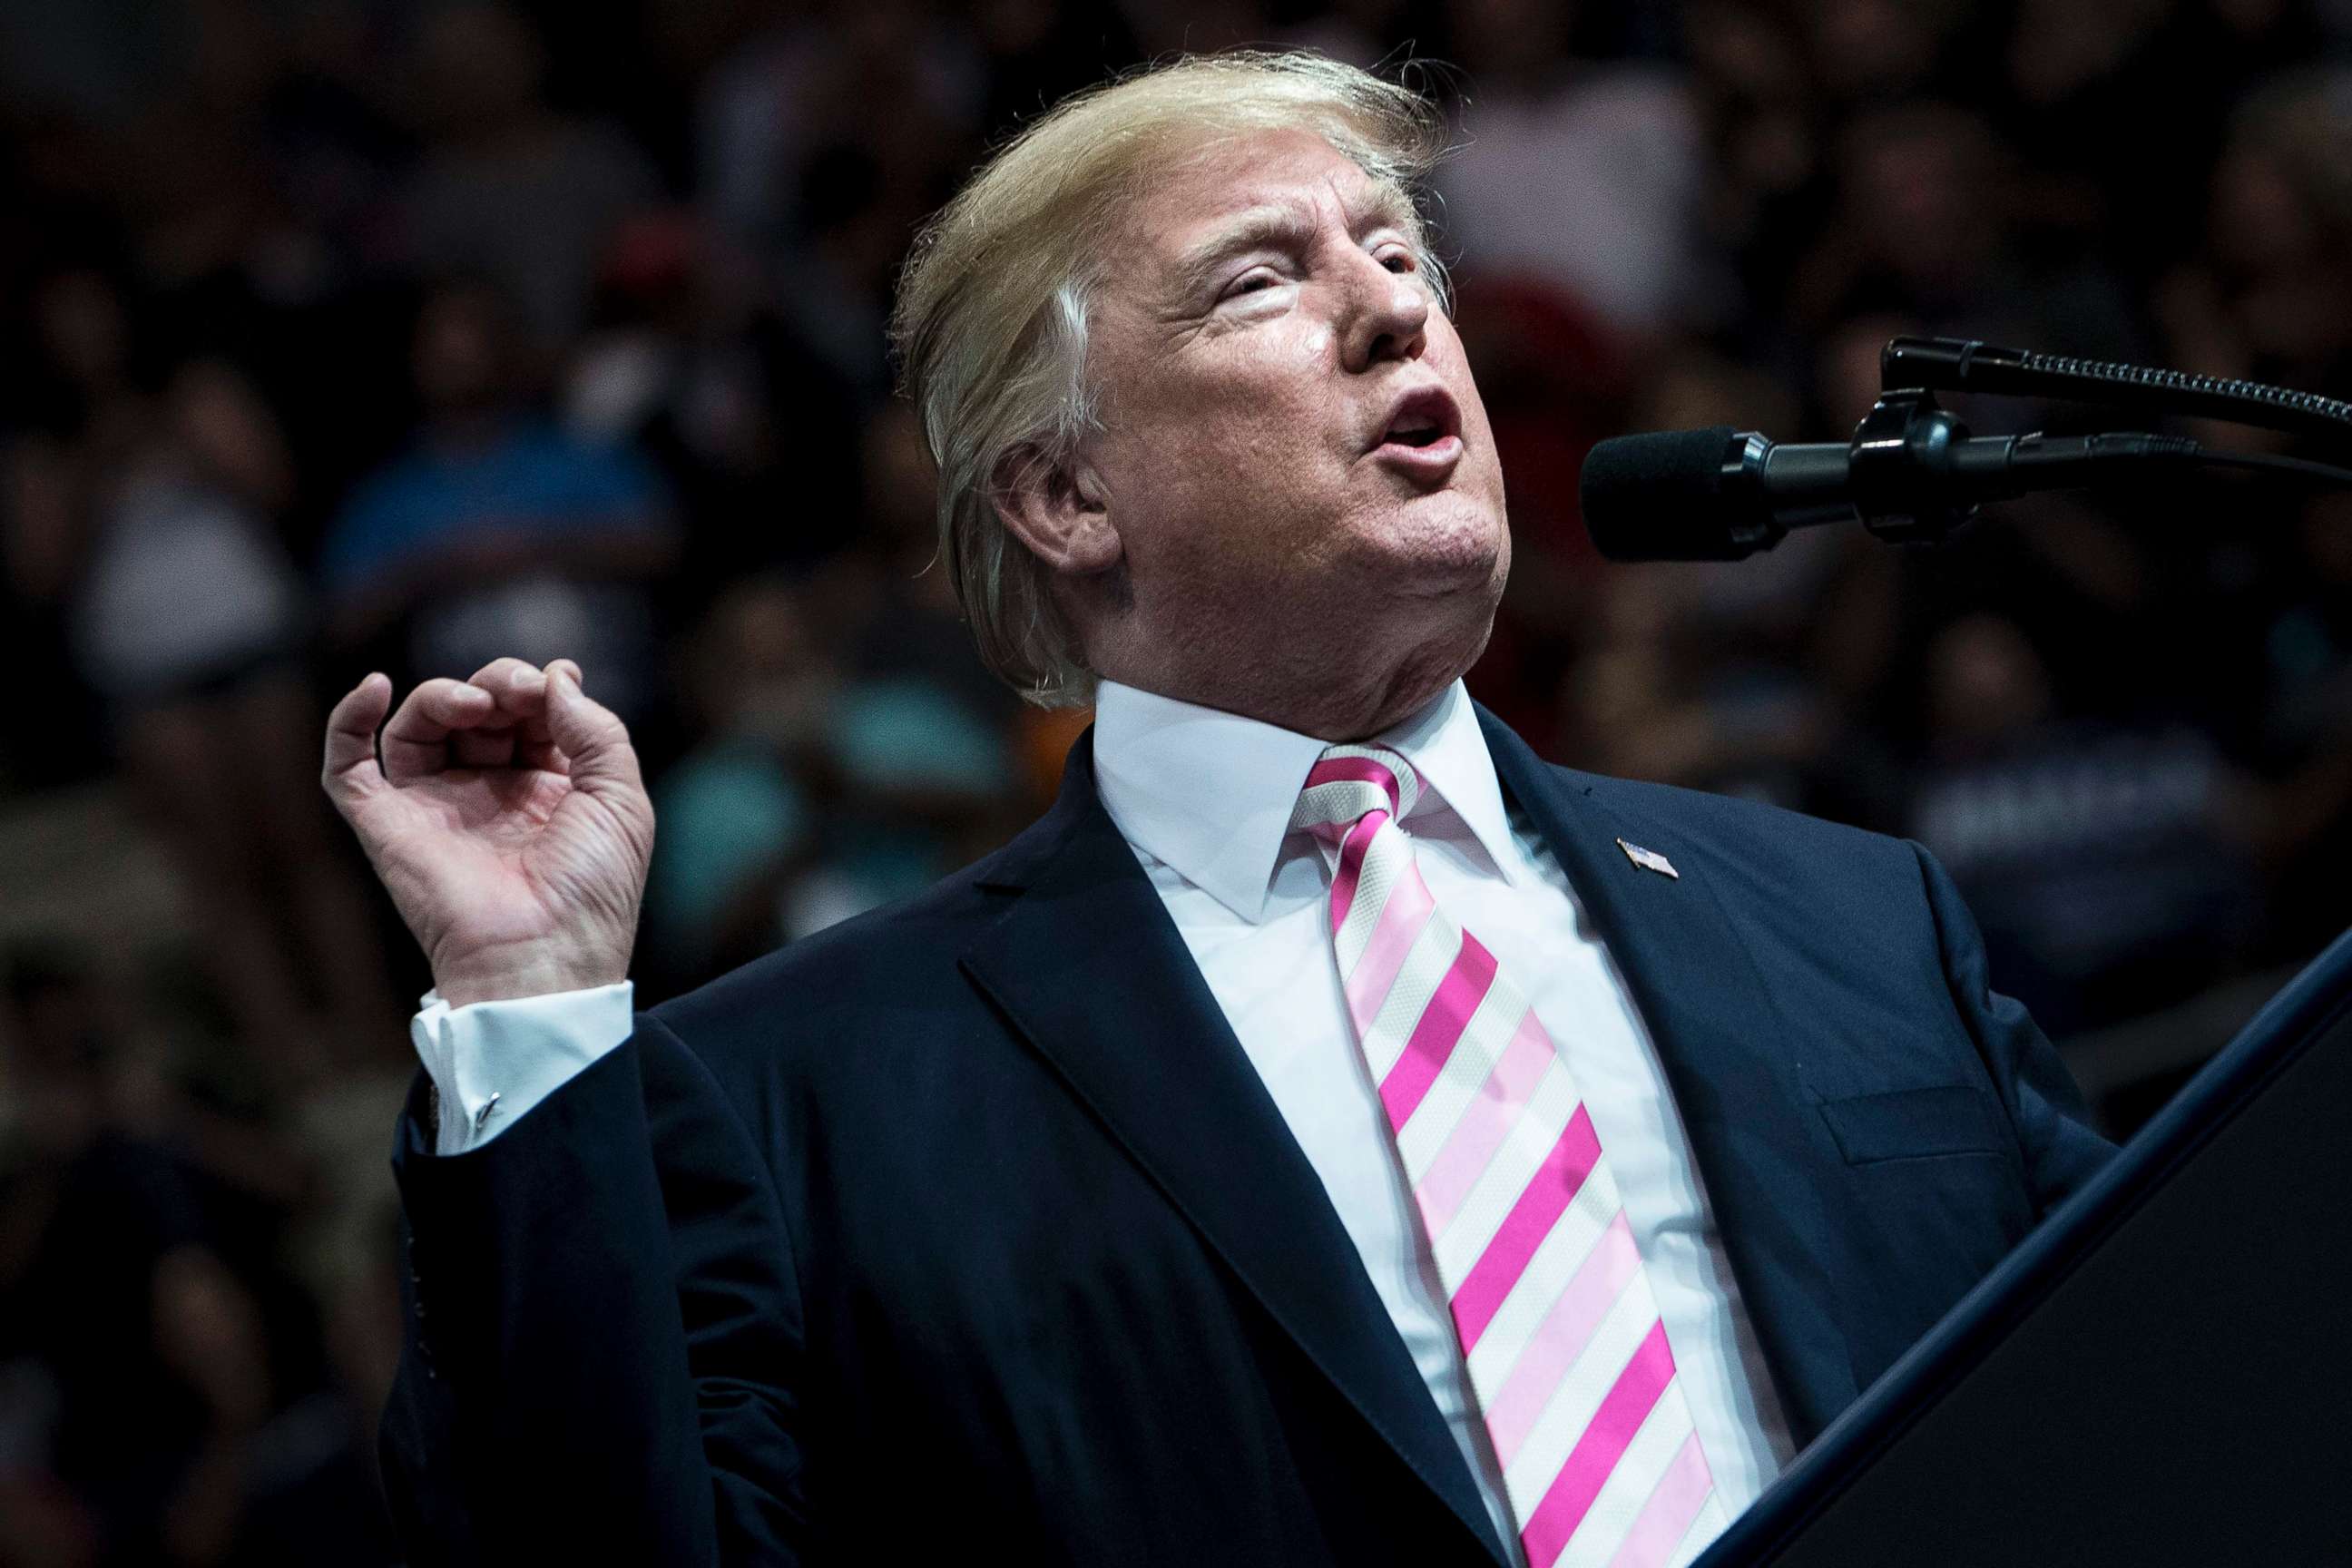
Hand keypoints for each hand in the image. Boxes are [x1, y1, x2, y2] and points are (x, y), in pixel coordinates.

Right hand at [322, 658, 654, 1006]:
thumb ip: (596, 731)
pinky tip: (374, 686)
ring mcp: (436, 806)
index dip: (541, 688)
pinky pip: (347, 767)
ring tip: (477, 703)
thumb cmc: (591, 891)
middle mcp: (489, 792)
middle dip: (499, 683)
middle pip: (477, 709)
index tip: (554, 687)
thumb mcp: (620, 801)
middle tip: (518, 694)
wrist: (544, 955)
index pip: (532, 712)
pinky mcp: (387, 824)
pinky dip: (349, 720)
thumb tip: (557, 674)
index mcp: (547, 787)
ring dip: (443, 695)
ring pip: (419, 725)